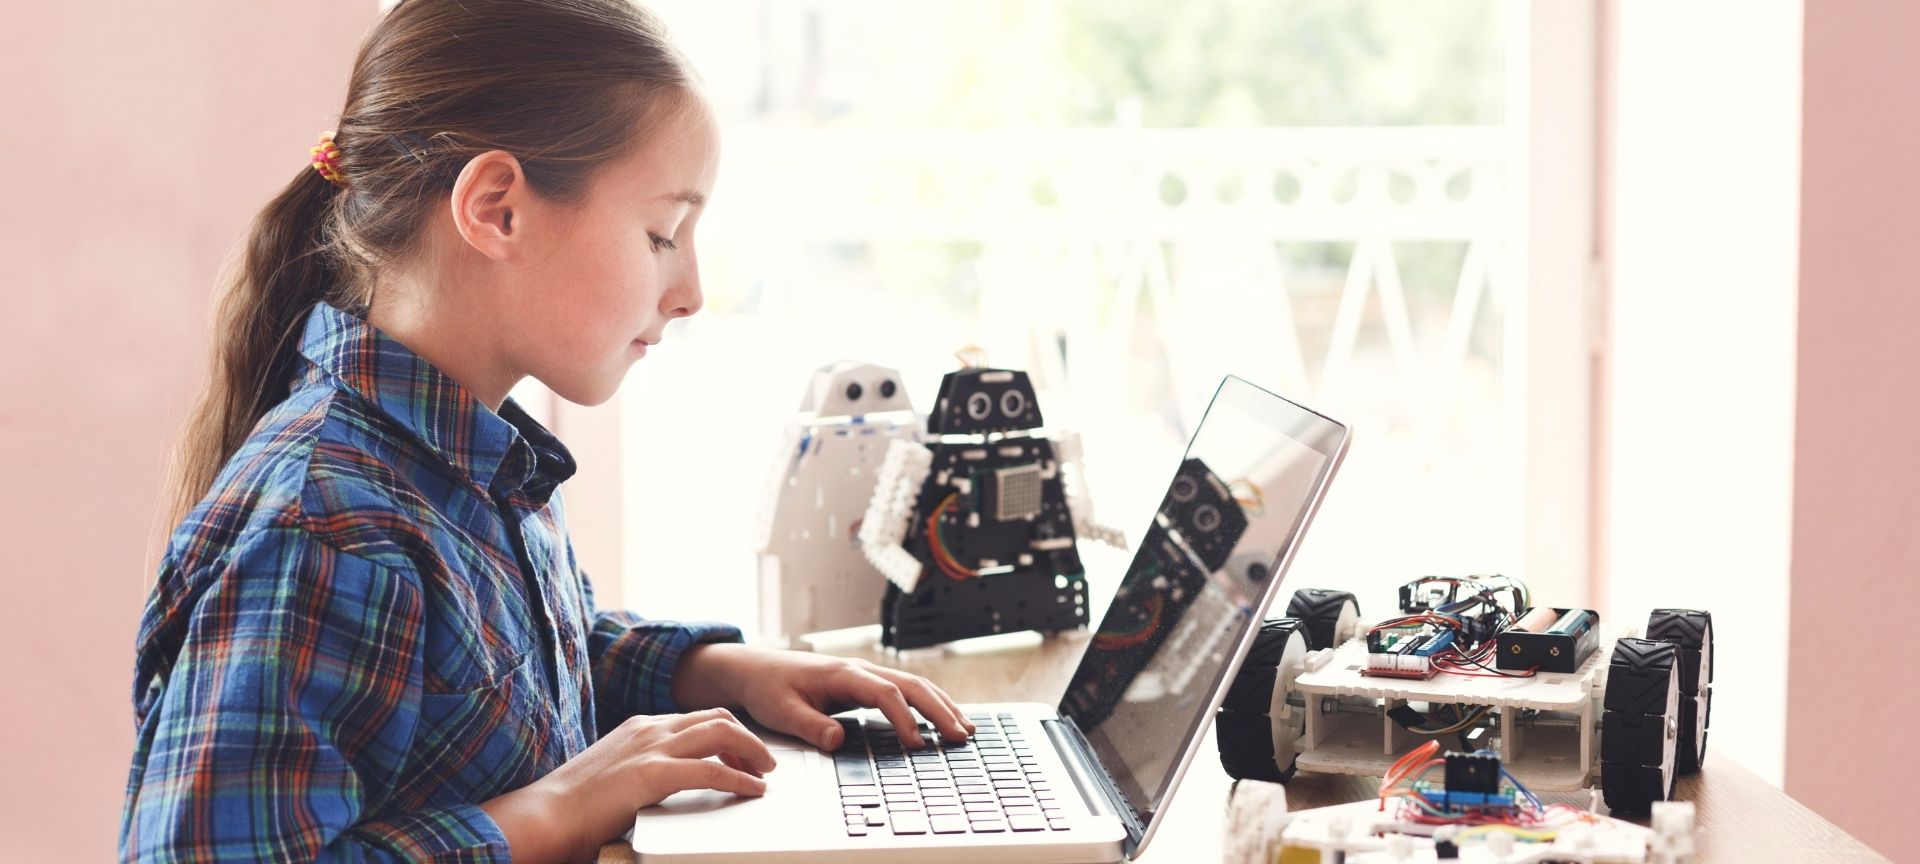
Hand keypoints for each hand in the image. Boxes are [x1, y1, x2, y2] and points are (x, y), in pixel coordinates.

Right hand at [483, 707, 774, 862]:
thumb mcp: (615, 773)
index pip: (697, 717)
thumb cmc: (574, 805)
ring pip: (722, 732)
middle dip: (747, 737)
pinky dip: (740, 778)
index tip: (741, 752)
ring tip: (765, 771)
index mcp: (640, 726)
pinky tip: (752, 789)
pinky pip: (713, 769)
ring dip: (752, 750)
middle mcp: (650, 728)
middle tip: (762, 761)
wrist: (546, 815)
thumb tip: (666, 783)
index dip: (727, 733)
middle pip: (717, 717)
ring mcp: (652, 746)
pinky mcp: (655, 773)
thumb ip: (643, 768)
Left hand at [672, 644, 975, 749]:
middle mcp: (860, 670)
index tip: (917, 744)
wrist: (756, 670)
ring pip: (913, 685)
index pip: (885, 694)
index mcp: (843, 674)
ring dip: (940, 705)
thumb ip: (810, 724)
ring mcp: (865, 676)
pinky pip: (905, 691)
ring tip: (965, 729)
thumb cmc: (769, 688)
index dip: (905, 719)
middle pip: (911, 685)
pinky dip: (928, 703)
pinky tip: (942, 719)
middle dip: (939, 709)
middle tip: (960, 736)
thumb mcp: (782, 711)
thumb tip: (837, 739)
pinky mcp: (865, 684)